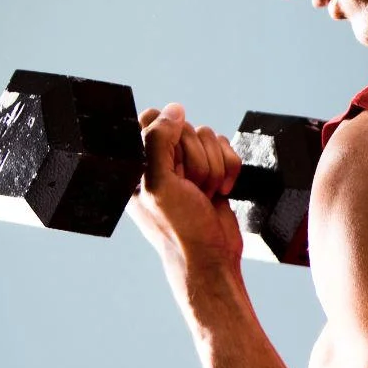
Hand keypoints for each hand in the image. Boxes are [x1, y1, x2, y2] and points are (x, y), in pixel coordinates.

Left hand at [129, 103, 244, 277]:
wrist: (212, 258)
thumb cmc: (179, 227)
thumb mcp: (159, 184)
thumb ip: (159, 141)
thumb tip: (175, 110)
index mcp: (136, 161)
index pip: (151, 119)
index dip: (169, 138)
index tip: (172, 168)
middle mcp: (161, 160)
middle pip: (185, 127)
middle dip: (196, 159)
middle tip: (189, 189)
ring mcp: (189, 165)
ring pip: (208, 136)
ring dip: (214, 168)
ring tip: (204, 194)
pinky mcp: (214, 170)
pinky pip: (227, 148)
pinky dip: (230, 170)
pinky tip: (221, 192)